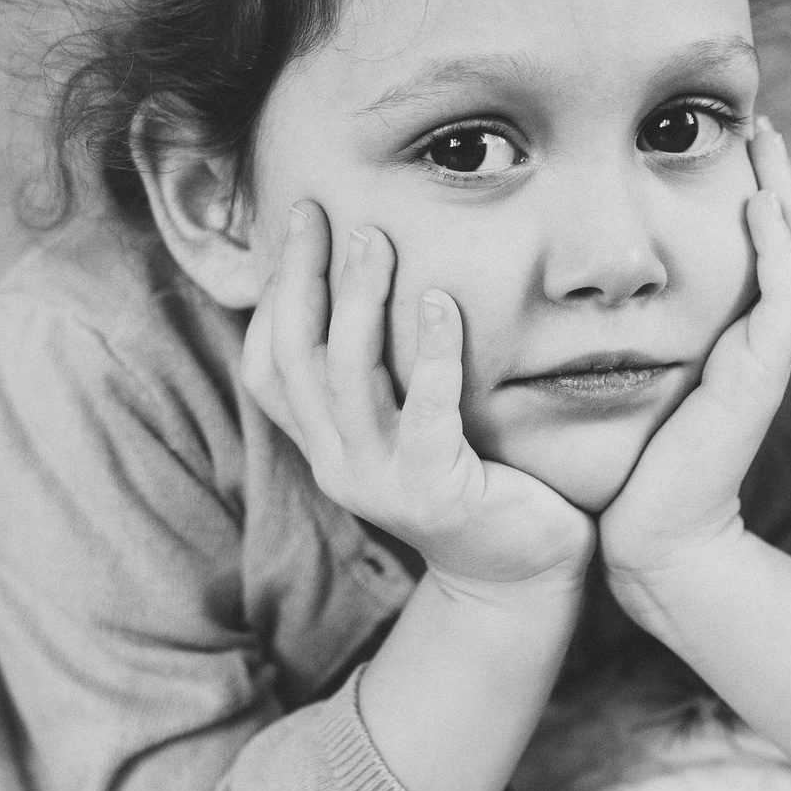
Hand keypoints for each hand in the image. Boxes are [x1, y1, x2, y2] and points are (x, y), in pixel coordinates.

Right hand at [242, 202, 593, 594]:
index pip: (268, 365)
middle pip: (297, 359)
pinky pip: (426, 412)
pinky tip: (443, 300)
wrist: (522, 576)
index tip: (303, 220)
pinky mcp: (436, 491)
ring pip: (346, 379)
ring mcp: (381, 482)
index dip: (276, 292)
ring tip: (377, 241)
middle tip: (328, 213)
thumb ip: (384, 375)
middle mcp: (339, 465)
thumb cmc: (475, 481)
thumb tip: (372, 278)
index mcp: (326, 446)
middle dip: (305, 278)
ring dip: (358, 301)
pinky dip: (432, 352)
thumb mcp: (409, 425)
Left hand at [598, 117, 790, 582]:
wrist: (656, 538)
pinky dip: (777, 246)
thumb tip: (590, 303)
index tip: (736, 150)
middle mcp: (760, 347)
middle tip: (762, 126)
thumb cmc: (635, 473)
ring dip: (785, 196)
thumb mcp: (636, 389)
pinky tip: (757, 202)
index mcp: (737, 346)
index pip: (764, 257)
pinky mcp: (758, 376)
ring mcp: (766, 360)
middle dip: (779, 181)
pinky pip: (783, 296)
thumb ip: (632, 346)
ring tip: (767, 144)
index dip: (758, 202)